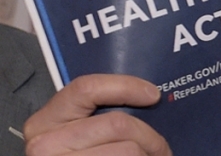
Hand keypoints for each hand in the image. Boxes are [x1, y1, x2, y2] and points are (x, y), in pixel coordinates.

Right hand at [24, 74, 170, 155]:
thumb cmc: (79, 153)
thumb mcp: (75, 135)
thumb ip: (96, 118)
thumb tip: (147, 100)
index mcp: (44, 122)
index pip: (86, 89)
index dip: (125, 86)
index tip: (153, 95)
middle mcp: (44, 144)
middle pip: (117, 124)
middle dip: (150, 137)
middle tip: (161, 148)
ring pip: (128, 149)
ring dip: (148, 154)